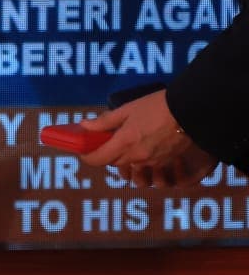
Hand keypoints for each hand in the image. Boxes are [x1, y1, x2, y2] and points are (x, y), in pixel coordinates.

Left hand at [81, 90, 199, 173]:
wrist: (192, 111)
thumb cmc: (157, 106)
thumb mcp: (127, 109)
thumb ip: (105, 121)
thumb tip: (84, 126)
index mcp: (124, 143)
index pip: (98, 159)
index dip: (87, 157)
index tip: (83, 151)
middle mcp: (137, 157)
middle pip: (114, 163)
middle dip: (106, 155)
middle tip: (106, 142)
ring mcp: (153, 162)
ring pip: (131, 167)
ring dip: (124, 160)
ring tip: (126, 146)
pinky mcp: (166, 162)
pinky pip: (148, 167)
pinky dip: (141, 161)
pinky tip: (144, 147)